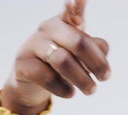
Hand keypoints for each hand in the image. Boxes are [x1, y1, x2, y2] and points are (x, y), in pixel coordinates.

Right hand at [0, 0, 110, 114]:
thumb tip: (101, 49)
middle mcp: (48, 29)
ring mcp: (33, 44)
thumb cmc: (63, 66)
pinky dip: (64, 89)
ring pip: (63, 61)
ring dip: (82, 79)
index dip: (77, 4)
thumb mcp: (82, 57)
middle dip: (97, 63)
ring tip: (90, 90)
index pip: (73, 11)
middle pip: (79, 42)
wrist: (32, 85)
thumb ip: (96, 50)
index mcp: (65, 23)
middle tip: (105, 78)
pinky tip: (69, 93)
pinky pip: (48, 77)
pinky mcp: (23, 63)